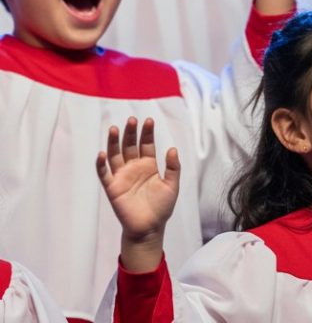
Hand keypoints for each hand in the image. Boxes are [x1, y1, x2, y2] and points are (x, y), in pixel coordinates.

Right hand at [96, 117, 179, 271]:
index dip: (147, 133)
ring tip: (113, 129)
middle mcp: (134, 168)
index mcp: (149, 165)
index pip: (147, 145)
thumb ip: (173, 168)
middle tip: (131, 120)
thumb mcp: (172, 186)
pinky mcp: (113, 188)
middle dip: (130, 133)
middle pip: (130, 146)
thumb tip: (172, 148)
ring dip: (113, 143)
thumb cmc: (162, 207)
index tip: (148, 121)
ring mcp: (122, 176)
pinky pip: (105, 174)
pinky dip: (101, 164)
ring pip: (115, 155)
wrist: (150, 228)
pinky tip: (102, 154)